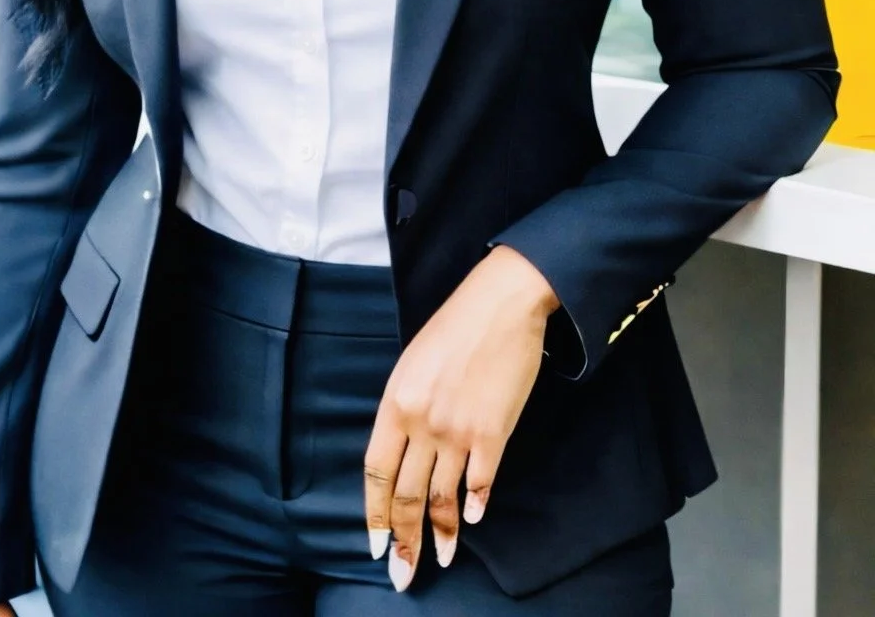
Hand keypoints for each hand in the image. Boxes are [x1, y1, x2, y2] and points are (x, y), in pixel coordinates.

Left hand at [364, 245, 558, 591]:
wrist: (503, 303)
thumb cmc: (455, 327)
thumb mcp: (413, 364)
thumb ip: (405, 410)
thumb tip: (406, 455)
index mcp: (395, 402)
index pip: (376, 473)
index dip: (374, 515)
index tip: (376, 546)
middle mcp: (422, 422)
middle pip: (406, 495)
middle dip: (403, 541)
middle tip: (403, 574)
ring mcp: (458, 429)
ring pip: (442, 497)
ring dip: (442, 534)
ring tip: (441, 559)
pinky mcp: (493, 432)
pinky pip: (480, 482)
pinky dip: (476, 505)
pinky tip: (475, 519)